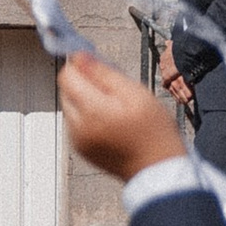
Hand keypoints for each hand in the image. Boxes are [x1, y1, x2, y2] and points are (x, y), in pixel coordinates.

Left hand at [59, 52, 187, 184]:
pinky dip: (88, 116)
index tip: (97, 64)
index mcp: (91, 112)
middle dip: (84, 82)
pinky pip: (76, 122)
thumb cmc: (154, 132)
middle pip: (66, 90)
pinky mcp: (82, 149)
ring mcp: (78, 141)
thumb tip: (79, 56)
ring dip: (86, 99)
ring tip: (115, 107)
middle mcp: (78, 128)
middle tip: (114, 88)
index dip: (80, 65)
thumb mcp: (135, 93)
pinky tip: (110, 120)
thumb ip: (104, 73)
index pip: (67, 76)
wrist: (158, 169)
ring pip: (70, 105)